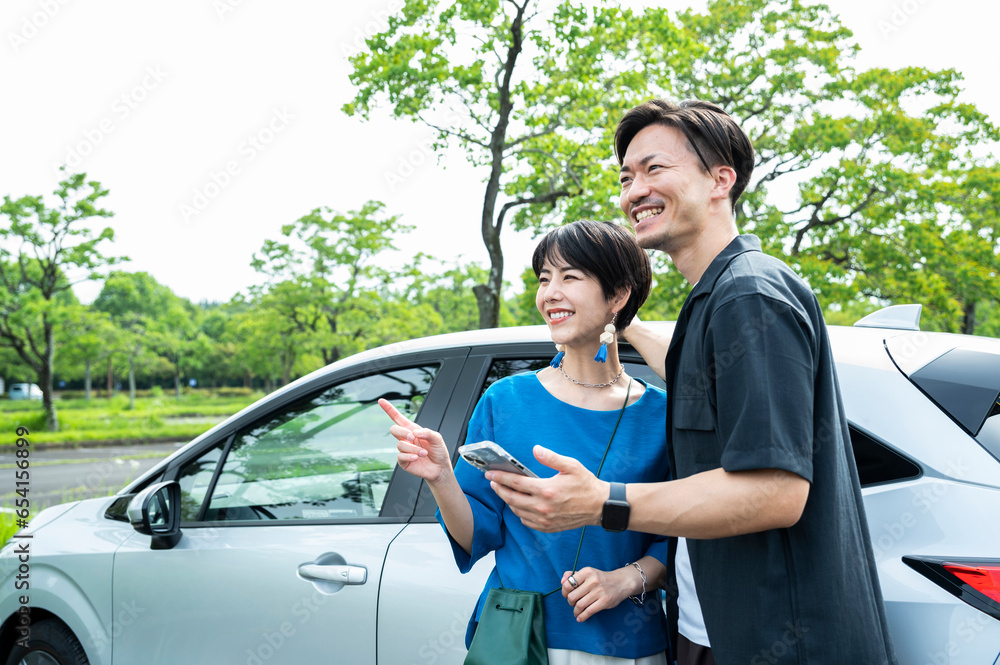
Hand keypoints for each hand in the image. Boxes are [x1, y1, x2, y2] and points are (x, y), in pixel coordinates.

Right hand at [378, 398, 451, 484]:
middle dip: (402, 432)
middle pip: (394, 429)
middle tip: (413, 437)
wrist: (440, 468)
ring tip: (423, 453)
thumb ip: (427, 432)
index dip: (389, 409)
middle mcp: (406, 439)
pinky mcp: (403, 461)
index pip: (398, 418)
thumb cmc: (438, 451)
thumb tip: (414, 432)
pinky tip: (417, 458)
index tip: (381, 401)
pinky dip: (410, 456)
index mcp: (413, 430)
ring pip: (400, 445)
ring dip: (413, 448)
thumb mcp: (437, 438)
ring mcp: (404, 450)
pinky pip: (400, 456)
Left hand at [486, 445, 605, 531]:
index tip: (490, 473)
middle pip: (512, 498)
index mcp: (547, 489)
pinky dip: (519, 513)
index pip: (516, 483)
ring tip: (504, 491)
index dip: (500, 478)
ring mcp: (545, 519)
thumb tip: (535, 450)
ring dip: (508, 501)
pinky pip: (526, 521)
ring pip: (517, 511)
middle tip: (492, 482)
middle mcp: (543, 507)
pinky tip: (519, 505)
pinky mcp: (548, 527)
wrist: (599, 506)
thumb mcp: (571, 465)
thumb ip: (551, 458)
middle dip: (499, 489)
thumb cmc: (586, 484)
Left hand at [560, 567, 630, 621]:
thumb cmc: (600, 579)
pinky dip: (582, 617)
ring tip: (576, 612)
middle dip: (570, 602)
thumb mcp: (588, 573)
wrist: (621, 582)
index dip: (564, 592)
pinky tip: (580, 618)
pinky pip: (589, 611)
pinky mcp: (604, 601)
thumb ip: (573, 575)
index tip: (567, 595)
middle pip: (572, 596)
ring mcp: (599, 591)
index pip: (568, 583)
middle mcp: (593, 581)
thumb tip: (562, 580)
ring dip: (575, 611)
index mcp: (587, 572)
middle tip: (572, 603)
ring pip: (580, 605)